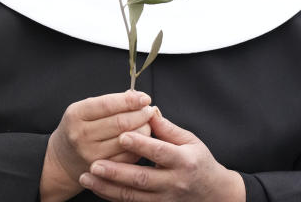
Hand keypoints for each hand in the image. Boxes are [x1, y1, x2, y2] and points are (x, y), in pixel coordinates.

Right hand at [41, 91, 155, 201]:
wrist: (63, 160)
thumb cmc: (78, 129)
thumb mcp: (83, 111)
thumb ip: (107, 103)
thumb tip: (135, 96)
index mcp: (76, 115)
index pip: (107, 104)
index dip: (129, 100)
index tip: (144, 97)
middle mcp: (82, 134)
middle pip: (121, 122)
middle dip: (140, 114)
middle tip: (149, 110)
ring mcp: (92, 154)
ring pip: (128, 140)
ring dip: (144, 130)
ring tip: (147, 124)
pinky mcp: (103, 171)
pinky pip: (129, 157)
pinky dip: (140, 147)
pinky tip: (142, 140)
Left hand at [79, 109, 246, 201]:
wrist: (214, 194)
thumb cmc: (198, 161)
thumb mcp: (190, 141)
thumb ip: (166, 127)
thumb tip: (147, 108)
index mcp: (183, 160)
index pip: (160, 152)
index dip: (141, 145)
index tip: (121, 136)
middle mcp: (174, 182)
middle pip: (143, 178)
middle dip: (116, 172)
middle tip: (94, 164)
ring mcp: (165, 198)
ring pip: (133, 195)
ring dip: (108, 187)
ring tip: (86, 177)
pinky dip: (112, 196)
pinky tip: (96, 187)